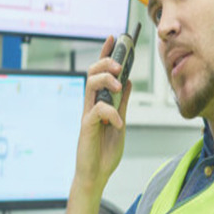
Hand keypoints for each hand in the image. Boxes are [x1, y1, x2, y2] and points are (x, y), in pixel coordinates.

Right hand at [74, 36, 132, 194]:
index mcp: (99, 102)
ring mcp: (87, 114)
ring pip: (90, 84)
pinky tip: (118, 123)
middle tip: (119, 64)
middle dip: (106, 62)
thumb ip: (121, 103)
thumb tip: (127, 82)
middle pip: (92, 72)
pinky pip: (97, 110)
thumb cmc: (105, 152)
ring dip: (106, 79)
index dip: (106, 54)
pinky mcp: (86, 126)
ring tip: (118, 84)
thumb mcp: (120, 122)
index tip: (114, 38)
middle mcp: (91, 105)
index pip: (101, 72)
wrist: (96, 175)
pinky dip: (111, 112)